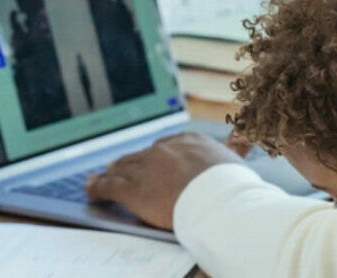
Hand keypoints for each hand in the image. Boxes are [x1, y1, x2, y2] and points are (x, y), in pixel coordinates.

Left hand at [85, 132, 242, 229]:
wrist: (219, 200)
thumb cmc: (232, 186)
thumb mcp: (235, 161)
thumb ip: (236, 147)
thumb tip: (246, 137)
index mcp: (187, 141)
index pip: (164, 146)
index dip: (153, 155)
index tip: (149, 158)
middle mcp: (163, 150)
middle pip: (138, 156)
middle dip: (126, 163)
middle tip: (115, 167)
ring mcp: (146, 168)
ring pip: (120, 170)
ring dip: (107, 174)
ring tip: (98, 178)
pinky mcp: (132, 190)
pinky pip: (108, 187)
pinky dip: (96, 188)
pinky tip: (90, 189)